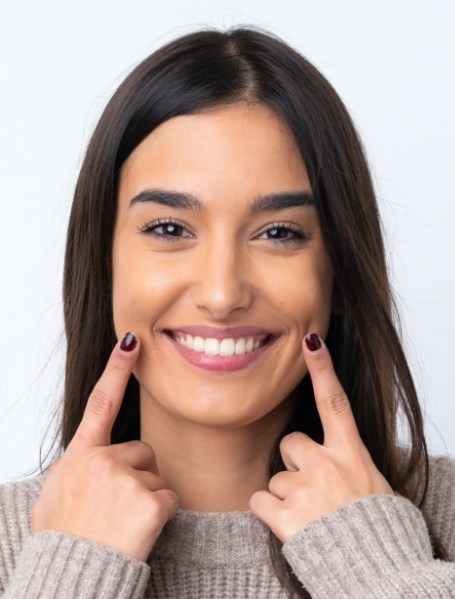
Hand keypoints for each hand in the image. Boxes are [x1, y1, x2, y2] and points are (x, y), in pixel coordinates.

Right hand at [32, 332, 177, 561]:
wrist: (70, 577)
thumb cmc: (64, 538)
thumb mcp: (55, 494)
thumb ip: (76, 467)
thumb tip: (88, 459)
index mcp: (80, 455)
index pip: (101, 402)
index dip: (116, 368)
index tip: (131, 340)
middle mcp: (102, 460)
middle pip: (142, 451)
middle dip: (137, 474)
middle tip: (115, 506)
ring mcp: (126, 480)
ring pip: (156, 476)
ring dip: (147, 496)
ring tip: (122, 521)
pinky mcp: (150, 502)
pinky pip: (169, 498)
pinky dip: (160, 515)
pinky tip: (137, 530)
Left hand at [249, 333, 392, 542]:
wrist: (379, 572)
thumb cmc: (376, 527)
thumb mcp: (371, 484)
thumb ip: (346, 462)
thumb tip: (331, 456)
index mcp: (352, 454)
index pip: (335, 402)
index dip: (323, 368)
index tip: (311, 340)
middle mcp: (329, 465)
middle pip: (290, 443)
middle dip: (295, 462)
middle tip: (315, 489)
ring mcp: (307, 490)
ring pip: (276, 477)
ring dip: (287, 495)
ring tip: (312, 516)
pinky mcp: (287, 518)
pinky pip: (260, 500)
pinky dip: (270, 513)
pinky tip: (292, 525)